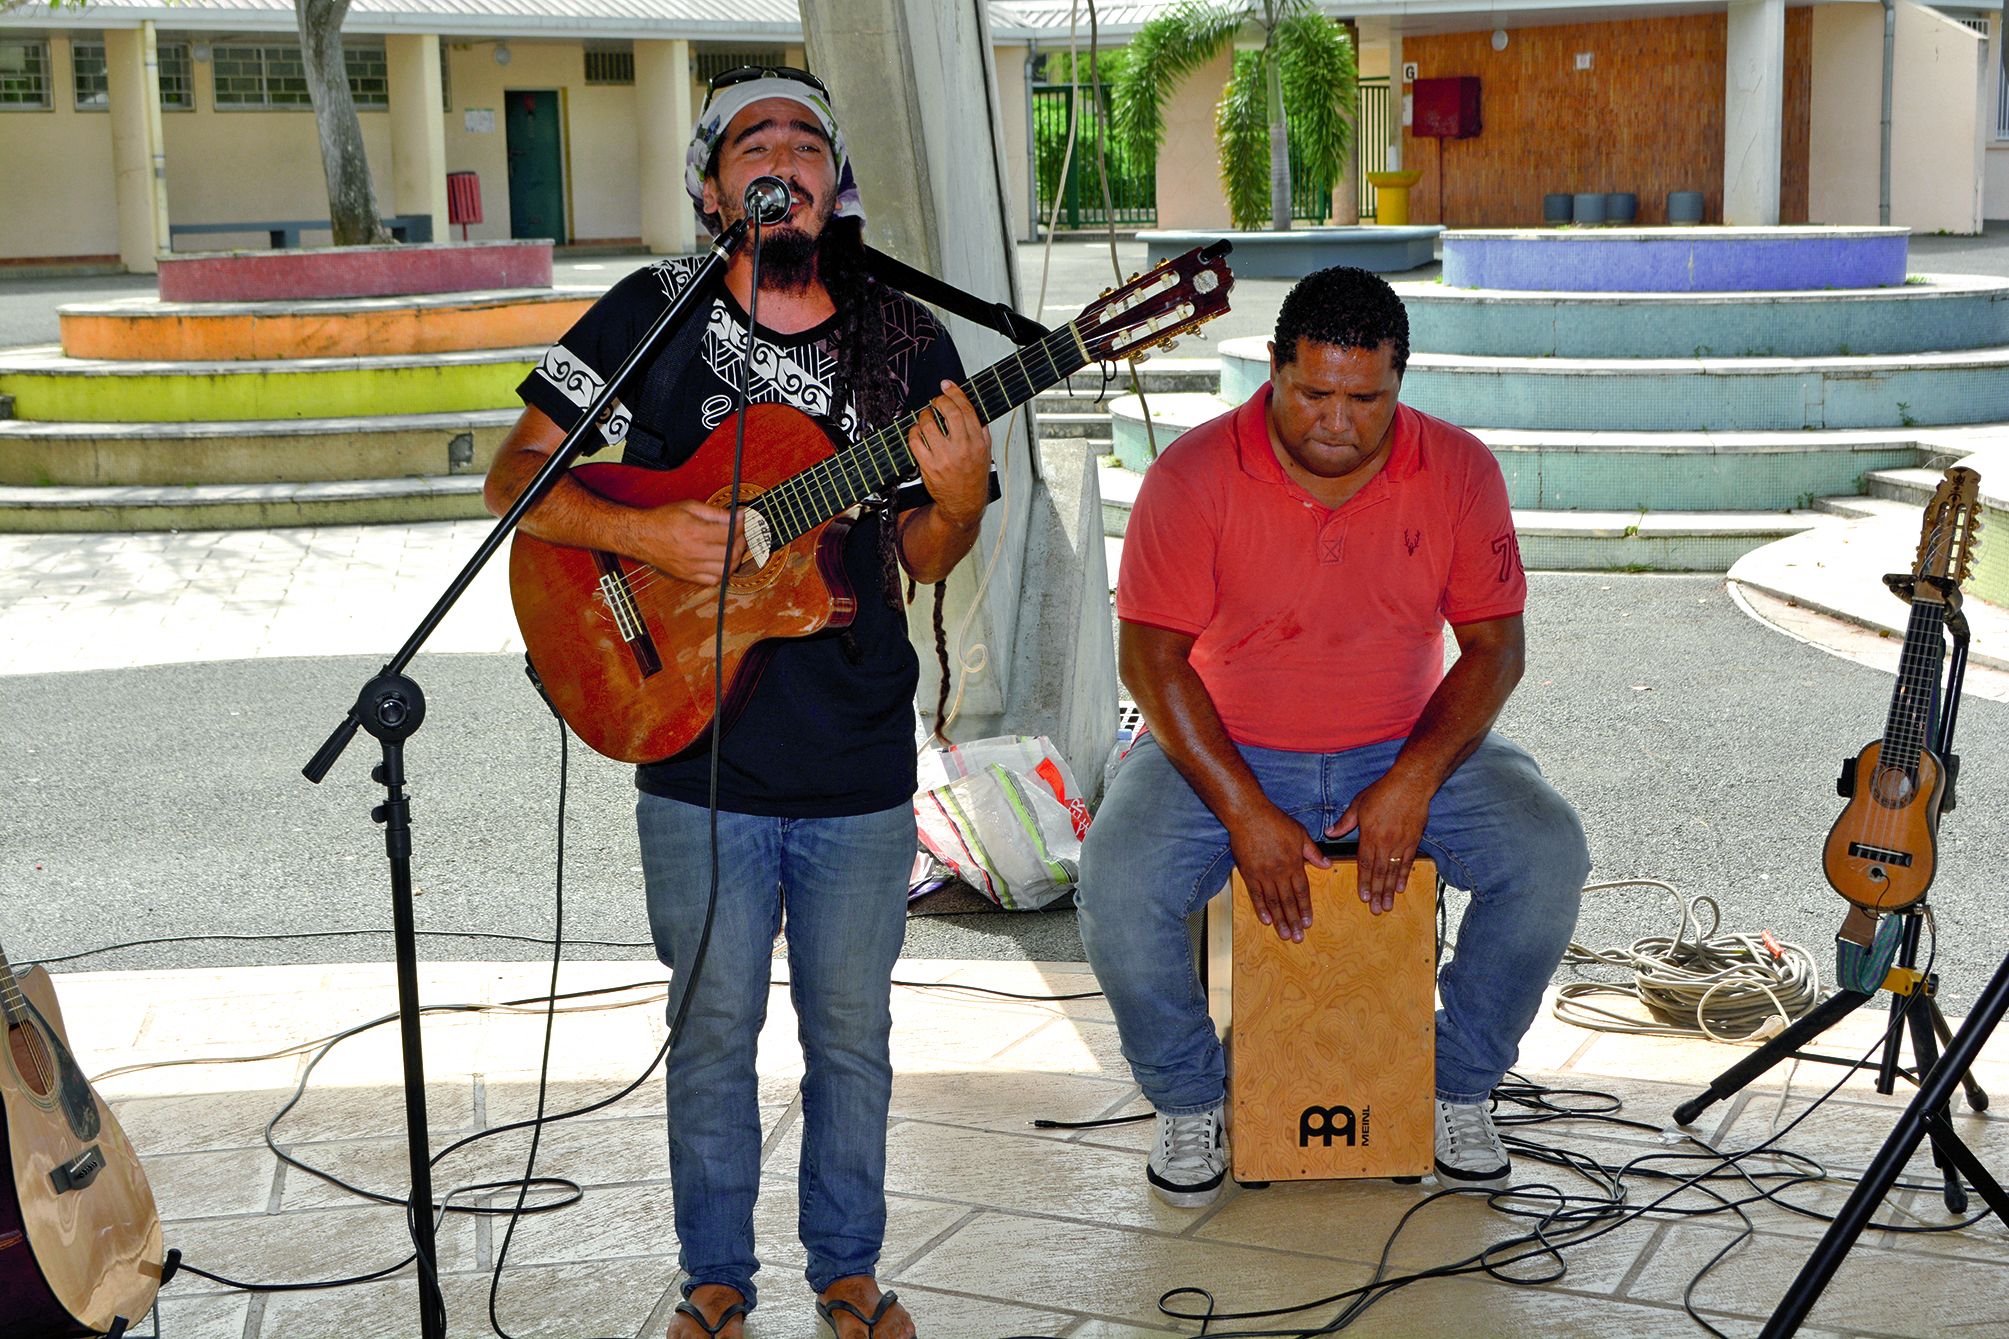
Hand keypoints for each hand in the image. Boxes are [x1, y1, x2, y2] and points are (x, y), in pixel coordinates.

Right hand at [633, 499, 747, 585]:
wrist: (640, 536)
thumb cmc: (663, 519)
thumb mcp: (689, 507)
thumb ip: (716, 513)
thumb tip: (737, 516)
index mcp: (695, 532)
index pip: (730, 533)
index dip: (741, 526)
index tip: (742, 521)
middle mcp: (694, 551)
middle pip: (732, 552)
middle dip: (742, 542)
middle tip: (740, 535)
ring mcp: (691, 566)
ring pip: (726, 569)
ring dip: (735, 558)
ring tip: (732, 548)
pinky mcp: (687, 576)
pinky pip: (714, 580)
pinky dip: (722, 571)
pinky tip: (720, 561)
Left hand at [907, 381, 989, 527]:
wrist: (964, 504)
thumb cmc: (974, 479)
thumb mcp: (986, 454)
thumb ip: (982, 433)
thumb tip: (975, 413)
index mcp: (977, 442)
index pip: (966, 410)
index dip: (955, 393)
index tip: (947, 385)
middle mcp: (962, 448)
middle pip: (948, 413)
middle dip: (939, 401)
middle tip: (936, 401)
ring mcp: (944, 457)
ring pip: (928, 425)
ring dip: (924, 416)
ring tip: (926, 417)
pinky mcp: (928, 466)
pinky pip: (915, 441)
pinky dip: (914, 432)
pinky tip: (917, 432)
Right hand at [1228, 803, 1327, 942]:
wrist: (1249, 815)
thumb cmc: (1275, 821)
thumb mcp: (1300, 834)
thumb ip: (1313, 852)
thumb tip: (1327, 864)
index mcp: (1294, 864)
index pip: (1302, 892)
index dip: (1305, 908)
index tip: (1308, 922)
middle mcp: (1279, 872)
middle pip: (1288, 902)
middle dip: (1294, 921)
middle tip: (1297, 937)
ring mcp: (1263, 874)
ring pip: (1273, 902)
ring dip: (1279, 920)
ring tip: (1284, 934)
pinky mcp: (1248, 873)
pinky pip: (1255, 894)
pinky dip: (1260, 908)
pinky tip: (1265, 919)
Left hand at [1328, 770, 1432, 915]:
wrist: (1410, 784)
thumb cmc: (1383, 791)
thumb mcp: (1358, 804)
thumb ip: (1344, 822)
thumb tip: (1330, 833)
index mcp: (1369, 835)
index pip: (1365, 863)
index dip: (1364, 881)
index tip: (1363, 896)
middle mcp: (1385, 842)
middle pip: (1379, 872)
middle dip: (1377, 892)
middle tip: (1376, 909)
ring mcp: (1401, 842)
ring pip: (1393, 871)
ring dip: (1390, 890)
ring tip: (1388, 905)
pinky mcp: (1414, 840)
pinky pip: (1407, 862)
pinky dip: (1404, 876)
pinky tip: (1402, 887)